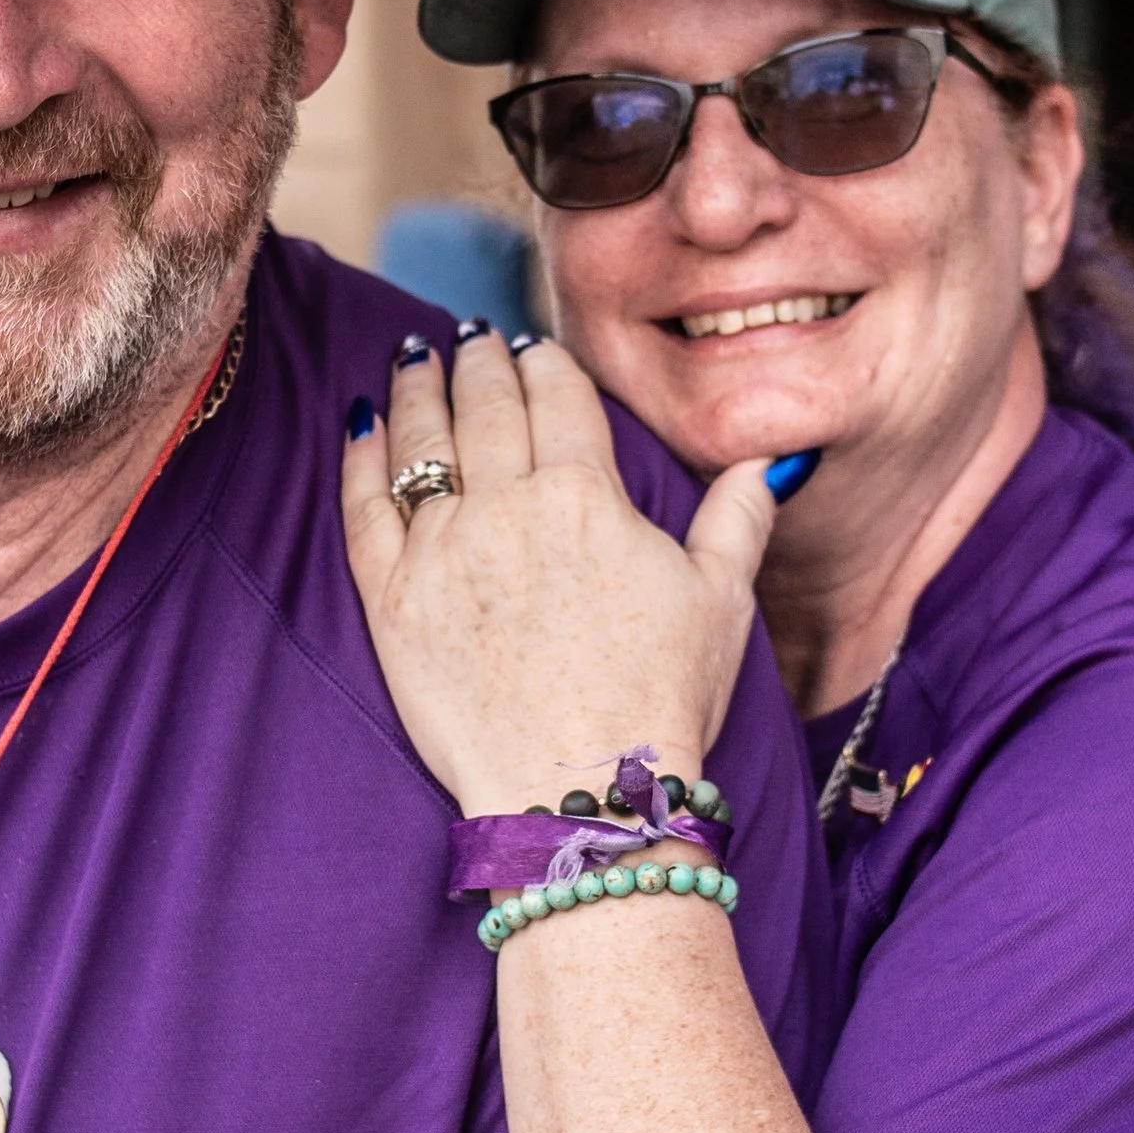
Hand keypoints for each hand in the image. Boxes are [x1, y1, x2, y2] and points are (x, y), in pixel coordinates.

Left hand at [341, 330, 776, 814]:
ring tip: (413, 360)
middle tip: (468, 336)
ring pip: (420, 444)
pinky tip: (361, 428)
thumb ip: (739, 518)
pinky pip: (364, 509)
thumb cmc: (659, 704)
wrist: (578, 796)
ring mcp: (443, 554)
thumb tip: (773, 460)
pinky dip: (360, 459)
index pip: (557, 397)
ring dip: (416, 390)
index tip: (531, 346)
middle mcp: (510, 510)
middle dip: (477, 361)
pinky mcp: (393, 602)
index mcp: (590, 498)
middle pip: (485, 407)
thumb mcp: (720, 603)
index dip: (543, 362)